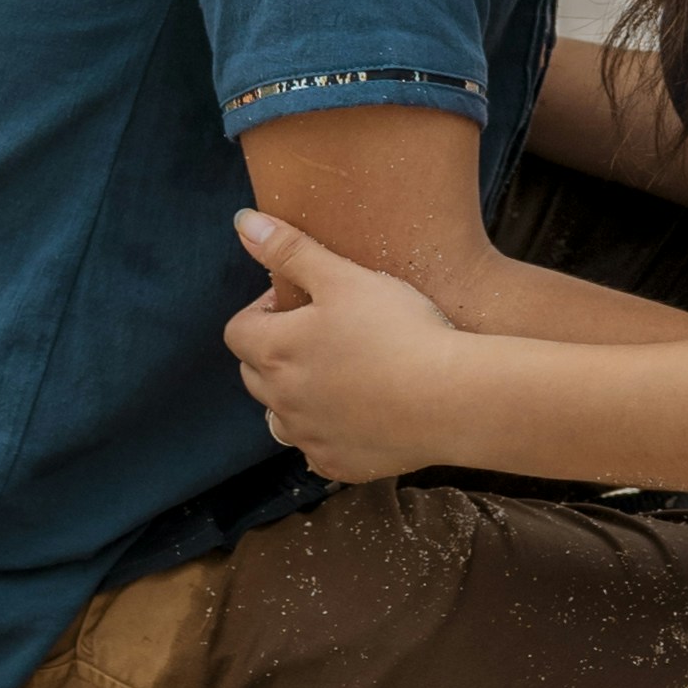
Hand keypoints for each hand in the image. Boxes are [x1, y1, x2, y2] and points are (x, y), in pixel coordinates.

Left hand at [225, 209, 465, 487]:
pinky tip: (364, 412)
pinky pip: (317, 448)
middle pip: (254, 373)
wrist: (449, 398)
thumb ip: (291, 250)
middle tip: (323, 332)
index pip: (238, 330)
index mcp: (275, 351)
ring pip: (281, 416)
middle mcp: (281, 400)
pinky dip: (329, 431)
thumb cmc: (397, 329)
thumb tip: (243, 223)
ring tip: (342, 373)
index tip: (299, 302)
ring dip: (297, 395)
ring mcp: (308, 437)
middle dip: (276, 351)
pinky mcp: (338, 464)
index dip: (263, 310)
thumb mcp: (343, 277)